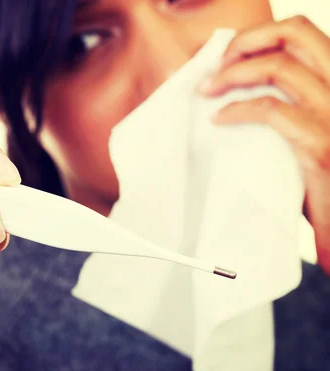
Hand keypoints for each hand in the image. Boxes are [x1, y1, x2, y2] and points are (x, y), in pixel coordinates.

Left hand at [198, 16, 329, 275]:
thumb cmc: (321, 181)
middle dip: (245, 42)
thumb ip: (288, 103)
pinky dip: (236, 108)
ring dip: (232, 73)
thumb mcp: (309, 130)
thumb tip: (235, 86)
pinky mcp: (321, 145)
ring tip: (207, 90)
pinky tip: (218, 118)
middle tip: (215, 66)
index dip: (259, 35)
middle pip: (296, 32)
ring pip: (279, 67)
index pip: (303, 33)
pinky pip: (270, 110)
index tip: (227, 54)